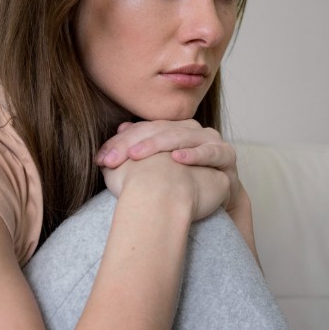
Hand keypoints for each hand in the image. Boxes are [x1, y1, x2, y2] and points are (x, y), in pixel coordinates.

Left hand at [96, 120, 248, 216]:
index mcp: (172, 129)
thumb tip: (119, 130)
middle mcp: (191, 129)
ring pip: (182, 136)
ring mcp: (210, 139)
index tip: (102, 159)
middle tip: (113, 159)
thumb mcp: (154, 170)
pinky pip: (211, 152)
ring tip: (137, 154)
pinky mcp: (226, 155)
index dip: (121, 142)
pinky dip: (195, 154)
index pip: (144, 129)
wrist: (214, 200)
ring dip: (159, 144)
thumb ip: (136, 151)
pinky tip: (177, 158)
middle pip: (160, 130)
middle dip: (134, 144)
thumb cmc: (183, 184)